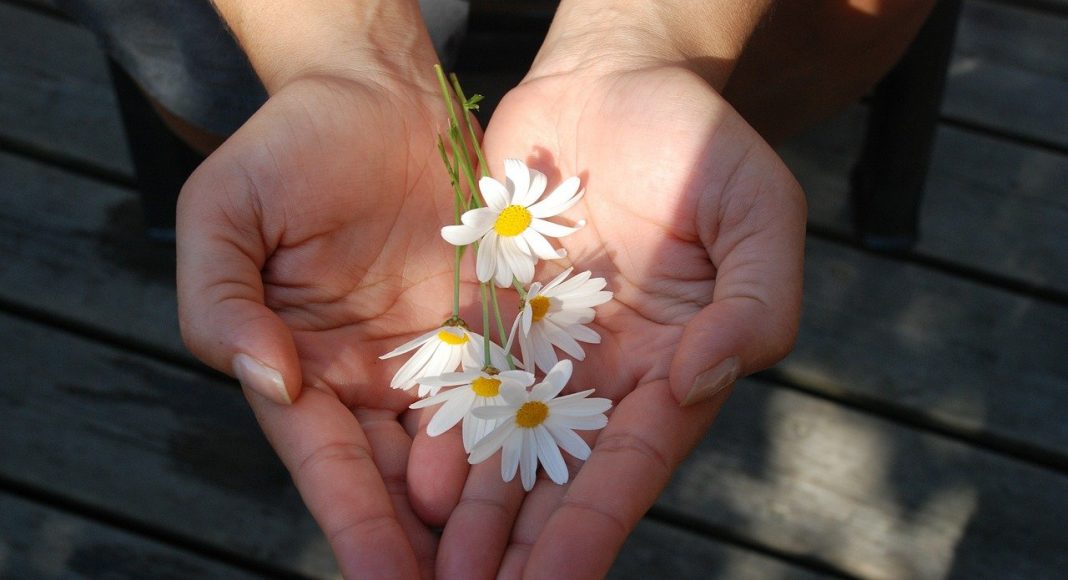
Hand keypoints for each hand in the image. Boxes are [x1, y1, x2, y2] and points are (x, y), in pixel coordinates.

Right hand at [177, 71, 483, 576]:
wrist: (376, 91)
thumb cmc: (288, 147)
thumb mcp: (224, 215)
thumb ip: (219, 302)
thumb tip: (268, 382)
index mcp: (302, 368)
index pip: (331, 465)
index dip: (357, 526)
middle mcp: (373, 381)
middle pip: (399, 481)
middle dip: (426, 550)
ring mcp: (437, 359)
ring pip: (463, 454)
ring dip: (486, 518)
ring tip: (520, 572)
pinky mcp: (491, 327)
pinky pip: (516, 390)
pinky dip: (531, 441)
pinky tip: (558, 490)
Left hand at [432, 41, 805, 579]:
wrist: (613, 79)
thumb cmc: (699, 142)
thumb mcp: (759, 212)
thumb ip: (754, 304)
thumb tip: (694, 382)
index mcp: (671, 367)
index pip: (628, 468)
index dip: (589, 533)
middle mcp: (601, 376)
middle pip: (557, 481)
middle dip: (520, 550)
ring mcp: (541, 349)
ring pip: (501, 448)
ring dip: (471, 517)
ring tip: (433, 574)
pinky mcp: (489, 314)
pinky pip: (459, 382)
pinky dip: (438, 436)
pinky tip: (409, 488)